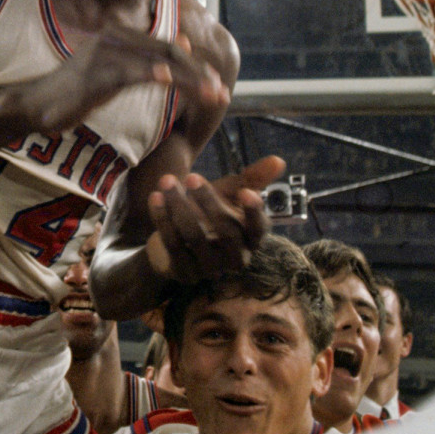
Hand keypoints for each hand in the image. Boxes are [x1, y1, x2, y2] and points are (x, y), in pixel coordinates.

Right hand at [28, 27, 227, 132]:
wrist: (36, 104)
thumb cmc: (76, 91)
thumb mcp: (118, 72)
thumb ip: (150, 57)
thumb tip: (185, 40)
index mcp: (122, 35)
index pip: (169, 47)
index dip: (197, 65)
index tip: (218, 85)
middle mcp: (114, 38)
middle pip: (168, 52)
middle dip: (199, 73)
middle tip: (221, 93)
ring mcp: (102, 55)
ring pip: (155, 62)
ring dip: (186, 79)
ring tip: (209, 93)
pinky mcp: (92, 75)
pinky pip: (126, 73)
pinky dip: (148, 74)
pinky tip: (167, 81)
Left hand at [145, 155, 284, 281]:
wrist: (178, 239)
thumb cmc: (211, 212)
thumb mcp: (230, 193)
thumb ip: (252, 178)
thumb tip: (279, 160)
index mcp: (252, 238)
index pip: (259, 228)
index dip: (254, 212)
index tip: (246, 192)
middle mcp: (237, 257)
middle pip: (226, 232)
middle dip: (208, 202)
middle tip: (191, 177)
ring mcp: (211, 268)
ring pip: (195, 237)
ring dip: (179, 206)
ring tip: (166, 180)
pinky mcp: (185, 273)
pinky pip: (173, 245)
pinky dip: (162, 219)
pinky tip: (155, 197)